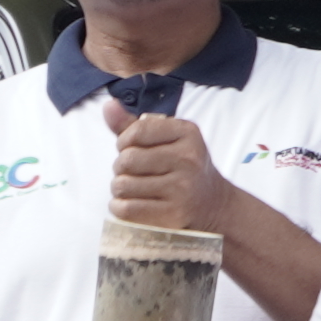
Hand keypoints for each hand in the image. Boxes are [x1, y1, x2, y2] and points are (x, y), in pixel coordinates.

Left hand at [102, 108, 232, 236]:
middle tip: (132, 172)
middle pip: (127, 159)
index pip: (137, 131)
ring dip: (119, 188)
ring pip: (122, 185)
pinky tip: (129, 203)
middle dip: (120, 167)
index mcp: (187, 133)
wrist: (213, 204)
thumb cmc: (182, 168)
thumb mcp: (167, 141)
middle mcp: (188, 159)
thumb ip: (134, 125)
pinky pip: (126, 208)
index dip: (124, 141)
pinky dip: (118, 207)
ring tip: (132, 188)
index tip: (129, 149)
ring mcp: (182, 188)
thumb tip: (108, 106)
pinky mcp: (173, 214)